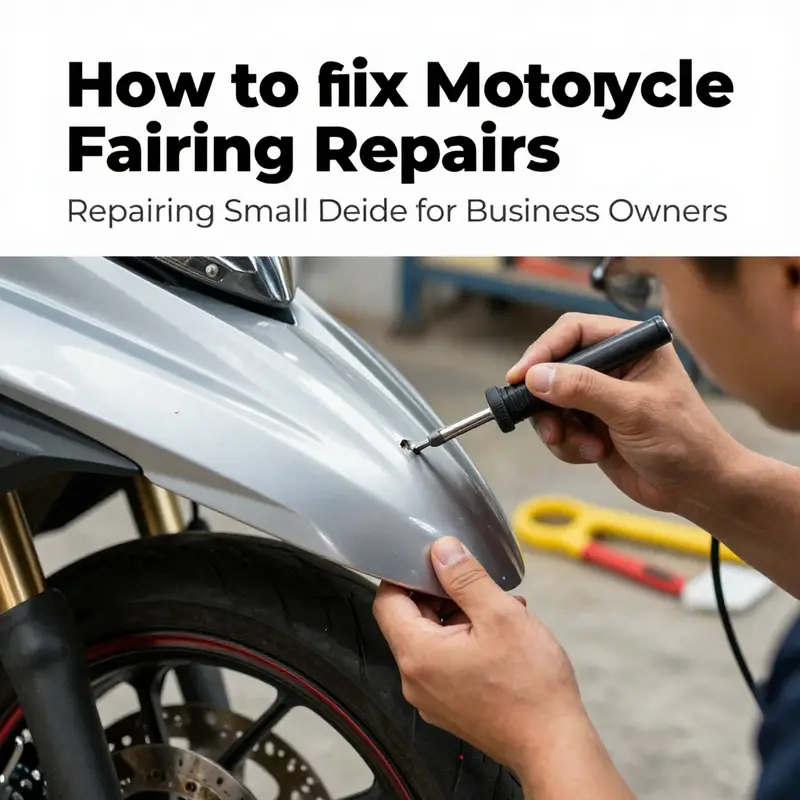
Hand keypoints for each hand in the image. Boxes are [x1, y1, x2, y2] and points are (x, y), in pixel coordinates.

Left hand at [373, 536, 583, 773]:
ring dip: (460, 617)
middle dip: (442, 595)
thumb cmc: (530, 686)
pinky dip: (466, 642)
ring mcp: (431, 697)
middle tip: (478, 587)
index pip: (387, 601)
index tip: (433, 562)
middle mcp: (414, 679)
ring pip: (432, 639)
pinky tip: (500, 636)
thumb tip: (442, 550)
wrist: (554, 746)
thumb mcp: (500, 615)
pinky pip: (445, 662)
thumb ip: (466, 578)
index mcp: (417, 654)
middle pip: (410, 620)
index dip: (406, 575)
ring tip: (499, 610)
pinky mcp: (449, 707)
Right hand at [506, 313, 743, 513]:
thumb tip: (537, 376)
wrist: (697, 488)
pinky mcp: (591, 424)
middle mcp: (612, 365)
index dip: (543, 351)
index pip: (573, 332)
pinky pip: (557, 427)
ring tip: (584, 446)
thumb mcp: (633, 410)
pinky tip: (594, 453)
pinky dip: (567, 444)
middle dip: (547, 400)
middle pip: (554, 368)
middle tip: (548, 424)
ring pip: (550, 402)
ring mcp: (599, 396)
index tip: (521, 377)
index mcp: (631, 344)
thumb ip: (583, 389)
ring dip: (558, 428)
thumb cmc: (685, 441)